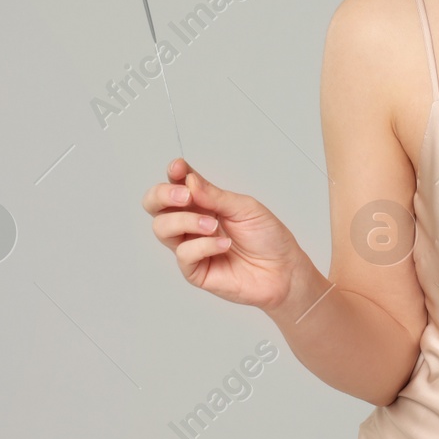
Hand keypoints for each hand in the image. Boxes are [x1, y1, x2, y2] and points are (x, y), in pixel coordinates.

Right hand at [141, 158, 305, 309]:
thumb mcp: (245, 208)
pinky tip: (224, 245)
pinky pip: (184, 254)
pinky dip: (204, 246)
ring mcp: (191, 246)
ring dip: (186, 221)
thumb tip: (188, 180)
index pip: (177, 183)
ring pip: (162, 228)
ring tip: (213, 225)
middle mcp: (192, 223)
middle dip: (162, 195)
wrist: (283, 270)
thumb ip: (215, 195)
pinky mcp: (195, 270)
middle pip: (155, 205)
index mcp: (204, 202)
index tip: (178, 168)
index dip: (173, 173)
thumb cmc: (267, 237)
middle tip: (185, 196)